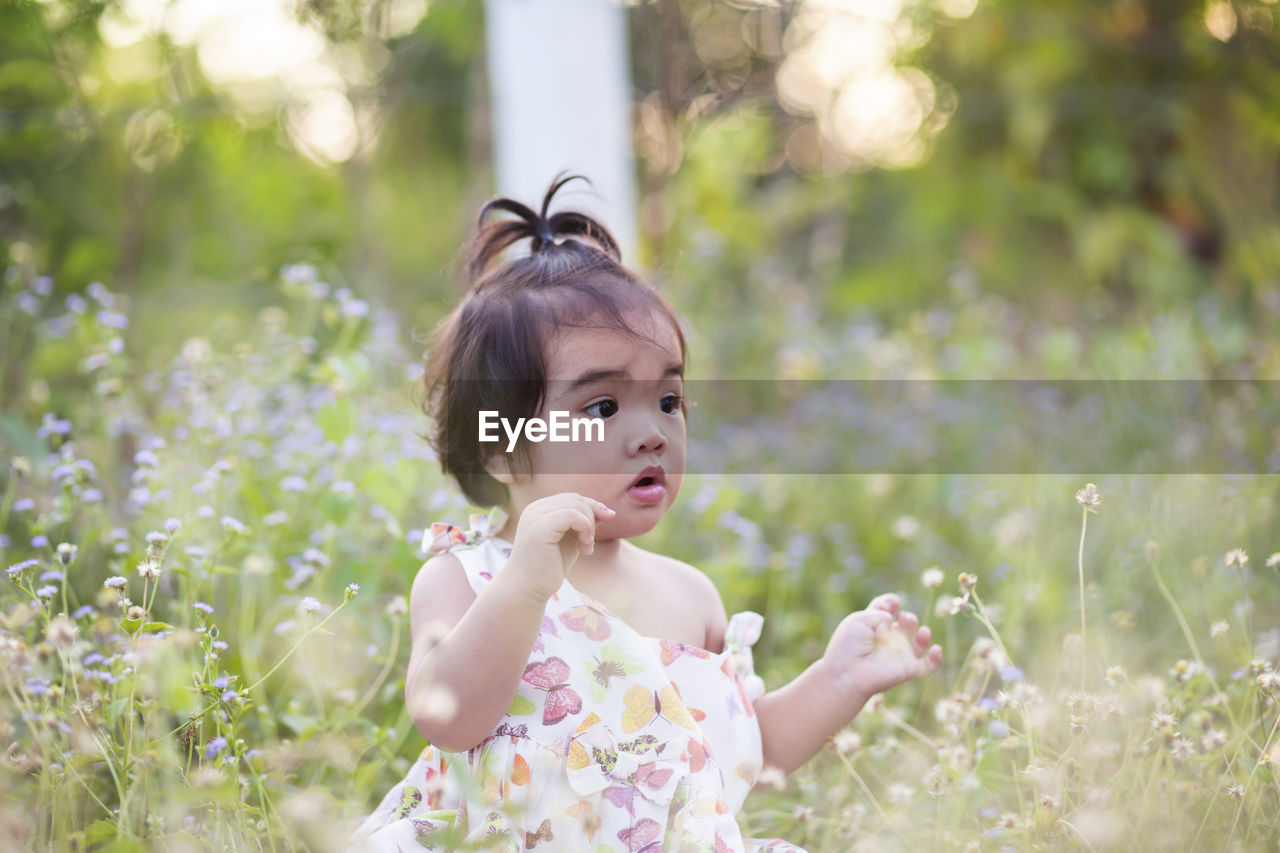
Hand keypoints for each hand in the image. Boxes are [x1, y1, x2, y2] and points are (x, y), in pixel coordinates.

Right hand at [508, 492, 614, 600]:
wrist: (527, 589)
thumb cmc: (548, 567)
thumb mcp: (571, 540)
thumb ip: (584, 524)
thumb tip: (608, 511)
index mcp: (540, 509)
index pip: (573, 498)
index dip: (591, 510)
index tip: (596, 532)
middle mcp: (535, 508)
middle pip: (576, 500)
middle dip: (591, 519)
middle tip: (588, 544)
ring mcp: (536, 516)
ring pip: (576, 505)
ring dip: (589, 526)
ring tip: (585, 547)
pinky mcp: (540, 528)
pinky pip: (572, 515)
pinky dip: (585, 529)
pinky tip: (584, 548)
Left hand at [820, 593, 941, 703]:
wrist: (846, 672)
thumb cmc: (848, 646)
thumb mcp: (860, 619)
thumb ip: (881, 612)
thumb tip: (895, 618)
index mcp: (874, 627)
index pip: (887, 611)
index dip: (890, 603)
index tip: (888, 604)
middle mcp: (889, 640)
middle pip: (906, 624)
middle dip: (908, 618)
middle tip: (901, 618)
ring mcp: (899, 655)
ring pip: (920, 642)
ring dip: (923, 633)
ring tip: (919, 629)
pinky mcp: (908, 670)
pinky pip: (928, 666)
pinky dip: (936, 658)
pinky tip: (936, 649)